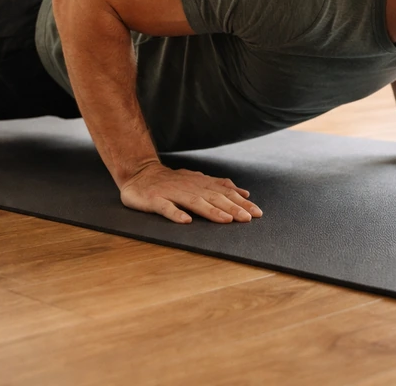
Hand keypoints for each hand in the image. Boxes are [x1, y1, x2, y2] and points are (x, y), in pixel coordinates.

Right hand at [120, 161, 263, 223]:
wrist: (138, 173)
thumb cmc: (170, 180)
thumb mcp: (196, 180)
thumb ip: (218, 185)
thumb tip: (242, 192)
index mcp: (199, 184)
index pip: (224, 193)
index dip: (241, 202)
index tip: (257, 213)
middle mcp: (188, 187)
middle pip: (213, 198)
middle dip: (232, 208)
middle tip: (248, 218)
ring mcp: (171, 193)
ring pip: (194, 202)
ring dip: (211, 211)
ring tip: (225, 220)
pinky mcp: (154, 200)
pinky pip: (166, 208)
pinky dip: (176, 214)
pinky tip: (186, 221)